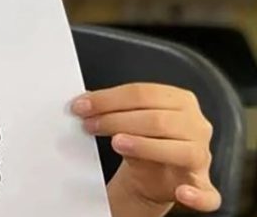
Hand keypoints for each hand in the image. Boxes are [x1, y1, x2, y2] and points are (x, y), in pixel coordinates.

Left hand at [72, 83, 219, 216]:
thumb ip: (113, 110)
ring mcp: (201, 155)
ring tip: (117, 143)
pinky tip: (181, 193)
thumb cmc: (143, 141)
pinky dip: (196, 196)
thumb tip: (84, 102)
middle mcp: (196, 125)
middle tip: (90, 124)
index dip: (109, 99)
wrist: (154, 175)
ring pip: (180, 149)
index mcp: (180, 101)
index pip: (143, 93)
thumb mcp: (129, 120)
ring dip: (145, 146)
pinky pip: (206, 194)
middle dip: (117, 120)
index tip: (82, 106)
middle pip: (157, 119)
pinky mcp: (202, 184)